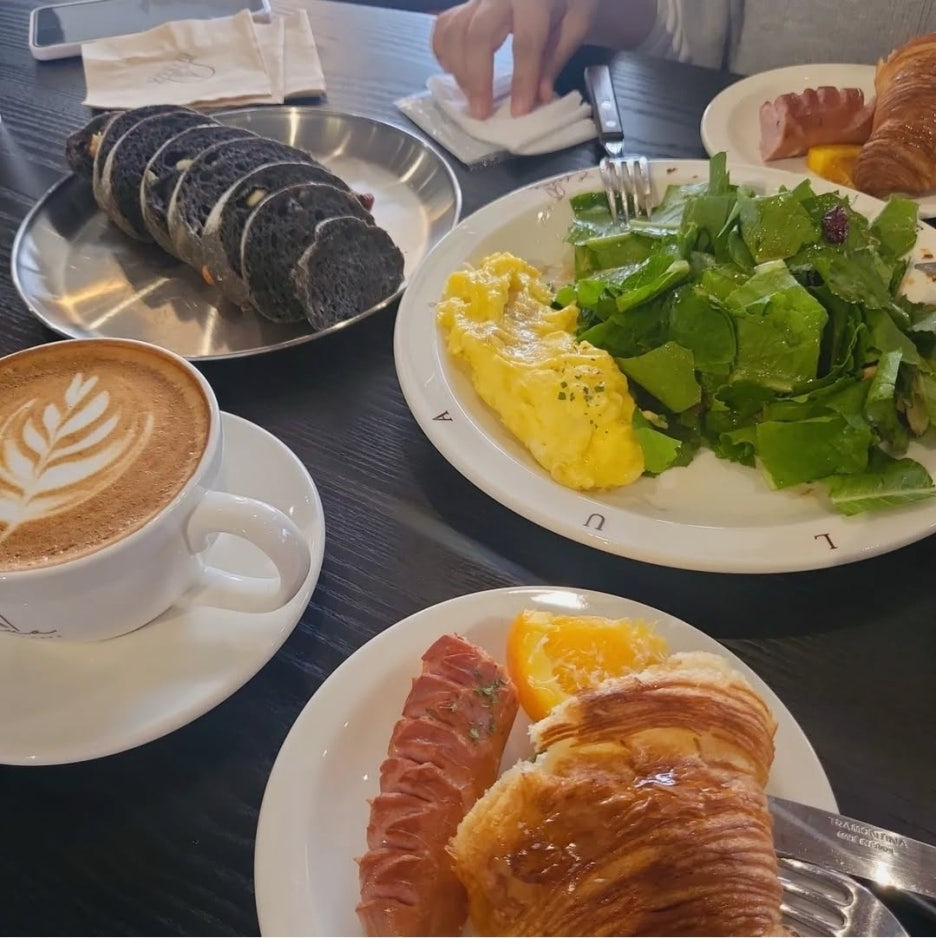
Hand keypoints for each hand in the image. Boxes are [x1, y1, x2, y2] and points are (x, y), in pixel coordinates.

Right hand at [432, 0, 599, 118]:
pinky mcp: (465, 4)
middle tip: (481, 112)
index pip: (526, 41)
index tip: (519, 111)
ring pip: (455, 32)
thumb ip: (556, 56)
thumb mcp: (576, 22)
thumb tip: (541, 96)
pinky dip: (443, 51)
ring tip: (471, 97)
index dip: (522, 78)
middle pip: (478, 35)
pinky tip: (454, 72)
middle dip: (477, 78)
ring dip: (458, 70)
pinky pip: (444, 26)